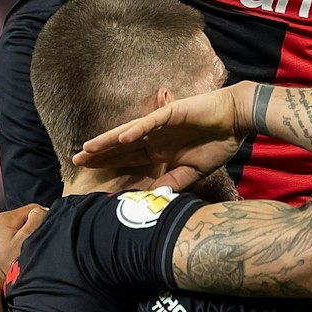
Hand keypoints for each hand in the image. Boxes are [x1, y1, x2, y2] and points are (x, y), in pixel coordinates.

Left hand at [0, 204, 46, 278]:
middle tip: (36, 245)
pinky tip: (4, 259)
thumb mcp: (26, 239)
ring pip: (9, 235)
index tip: (48, 230)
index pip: (32, 209)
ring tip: (21, 255)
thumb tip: (40, 210)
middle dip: (29, 231)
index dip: (43, 217)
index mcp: (5, 219)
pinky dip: (4, 251)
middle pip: (20, 223)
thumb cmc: (5, 263)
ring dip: (17, 242)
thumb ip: (35, 221)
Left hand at [71, 81, 255, 184]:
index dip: (109, 165)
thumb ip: (172, 181)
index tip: (89, 176)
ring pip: (128, 133)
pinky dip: (136, 129)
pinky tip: (121, 137)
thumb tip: (152, 196)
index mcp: (159, 150)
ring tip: (87, 149)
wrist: (236, 122)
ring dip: (108, 141)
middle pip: (121, 146)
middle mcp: (154, 137)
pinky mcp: (170, 114)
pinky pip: (149, 123)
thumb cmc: (218, 144)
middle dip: (99, 154)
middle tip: (75, 161)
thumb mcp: (193, 171)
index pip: (128, 159)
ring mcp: (160, 125)